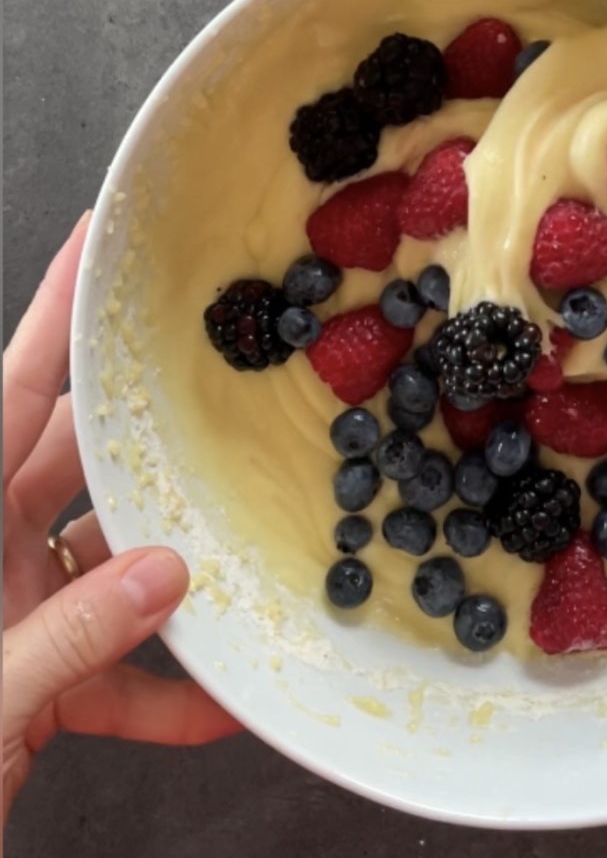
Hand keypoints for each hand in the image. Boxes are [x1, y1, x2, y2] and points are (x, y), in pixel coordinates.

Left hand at [3, 214, 240, 822]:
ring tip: (245, 560)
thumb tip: (168, 578)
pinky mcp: (43, 674)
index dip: (57, 315)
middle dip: (154, 438)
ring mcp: (16, 613)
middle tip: (222, 393)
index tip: (101, 243)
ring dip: (180, 575)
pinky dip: (172, 688)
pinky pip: (122, 667)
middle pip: (80, 468)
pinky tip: (224, 701)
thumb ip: (69, 638)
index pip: (11, 396)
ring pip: (117, 564)